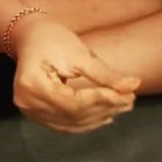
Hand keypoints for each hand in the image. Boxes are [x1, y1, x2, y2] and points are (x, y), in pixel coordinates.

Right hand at [11, 19, 139, 132]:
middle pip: (73, 115)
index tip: (127, 94)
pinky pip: (66, 124)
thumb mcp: (80, 53)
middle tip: (130, 99)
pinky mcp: (37, 114)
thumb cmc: (53, 38)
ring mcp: (30, 111)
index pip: (73, 102)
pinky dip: (87, 121)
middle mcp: (28, 103)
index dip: (102, 100)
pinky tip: (105, 115)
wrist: (31, 37)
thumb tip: (133, 85)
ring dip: (99, 117)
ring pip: (72, 123)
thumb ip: (105, 74)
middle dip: (105, 108)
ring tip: (122, 106)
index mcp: (33, 84)